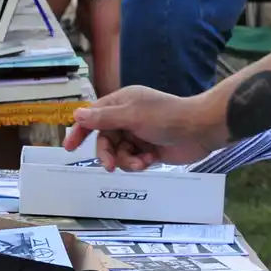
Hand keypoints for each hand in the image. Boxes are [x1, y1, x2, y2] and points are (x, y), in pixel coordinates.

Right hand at [64, 85, 229, 170]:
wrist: (200, 130)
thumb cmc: (167, 117)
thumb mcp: (133, 116)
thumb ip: (104, 117)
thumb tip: (77, 113)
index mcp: (121, 103)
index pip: (93, 116)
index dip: (80, 130)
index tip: (69, 147)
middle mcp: (127, 117)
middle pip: (105, 139)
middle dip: (107, 154)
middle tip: (110, 167)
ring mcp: (138, 134)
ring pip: (118, 152)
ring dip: (126, 161)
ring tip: (140, 163)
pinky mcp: (149, 149)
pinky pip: (132, 160)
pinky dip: (138, 163)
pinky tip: (149, 161)